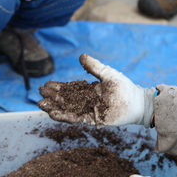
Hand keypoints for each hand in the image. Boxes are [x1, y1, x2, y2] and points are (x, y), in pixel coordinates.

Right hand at [38, 54, 155, 126]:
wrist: (137, 102)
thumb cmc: (125, 87)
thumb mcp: (107, 74)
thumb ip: (94, 67)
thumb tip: (80, 56)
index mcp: (89, 90)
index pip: (69, 89)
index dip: (57, 87)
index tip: (45, 85)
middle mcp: (87, 101)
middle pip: (65, 100)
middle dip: (52, 97)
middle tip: (39, 94)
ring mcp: (89, 111)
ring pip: (68, 110)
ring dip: (54, 108)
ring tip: (41, 105)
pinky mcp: (94, 120)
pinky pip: (76, 119)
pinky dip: (64, 117)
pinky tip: (53, 114)